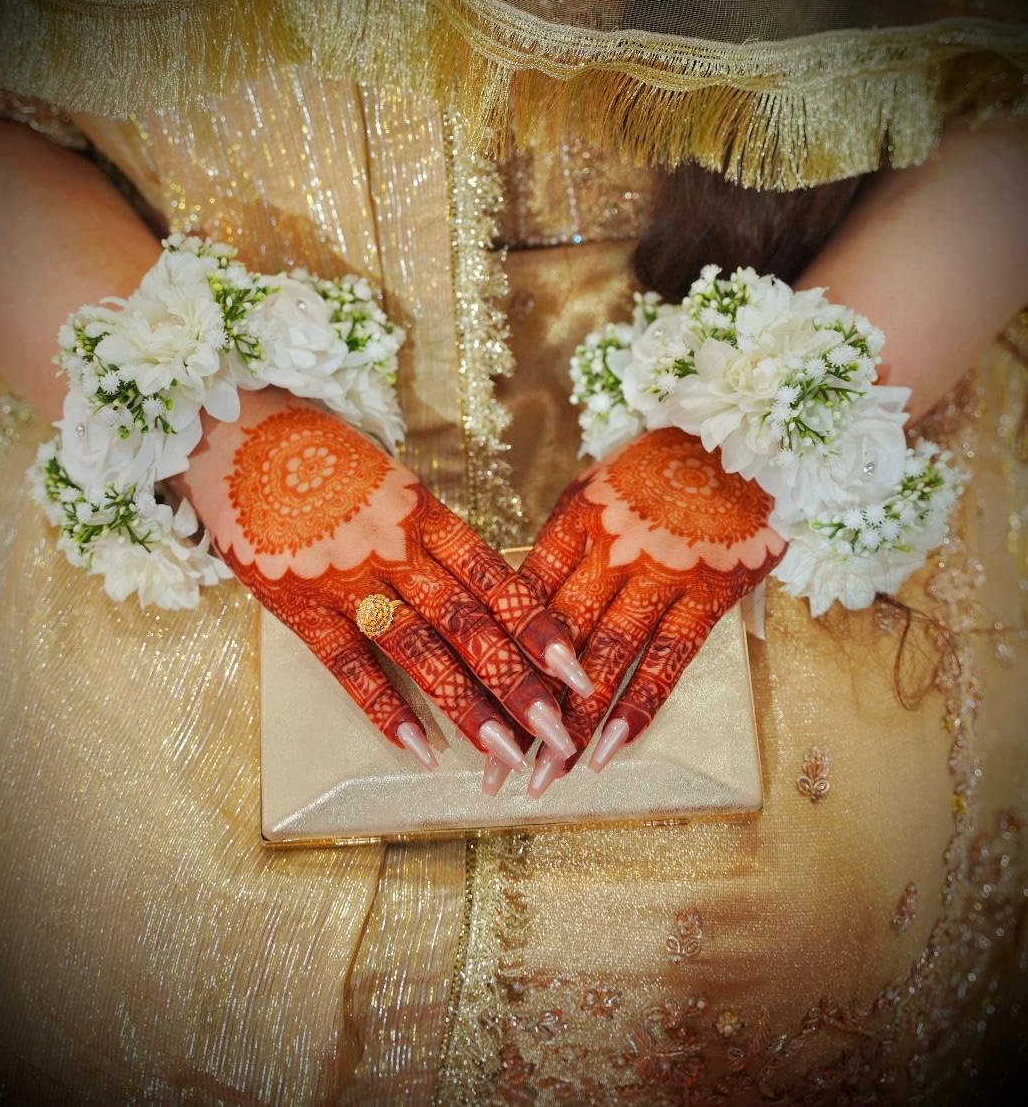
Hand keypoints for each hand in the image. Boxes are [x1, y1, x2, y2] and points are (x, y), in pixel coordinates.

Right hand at [179, 389, 590, 788]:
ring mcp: (346, 579)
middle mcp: (395, 549)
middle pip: (469, 624)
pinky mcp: (298, 606)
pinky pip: (349, 666)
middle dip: (520, 683)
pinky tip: (421, 751)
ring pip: (419, 650)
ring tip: (506, 753)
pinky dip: (385, 710)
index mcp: (425, 514)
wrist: (233, 428)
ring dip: (466, 705)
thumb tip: (485, 592)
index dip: (540, 628)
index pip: (495, 580)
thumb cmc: (322, 455)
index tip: (579, 671)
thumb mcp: (390, 481)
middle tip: (560, 735)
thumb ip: (432, 536)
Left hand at [518, 427, 785, 794]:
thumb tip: (516, 604)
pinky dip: (637, 709)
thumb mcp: (596, 487)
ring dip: (572, 725)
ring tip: (543, 779)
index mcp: (573, 521)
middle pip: (551, 643)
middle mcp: (610, 549)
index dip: (491, 660)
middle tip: (492, 771)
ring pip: (604, 661)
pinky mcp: (708, 593)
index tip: (465, 710)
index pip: (520, 602)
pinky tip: (609, 752)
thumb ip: (559, 546)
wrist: (748, 435)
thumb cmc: (660, 466)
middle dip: (519, 710)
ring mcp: (660, 572)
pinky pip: (667, 661)